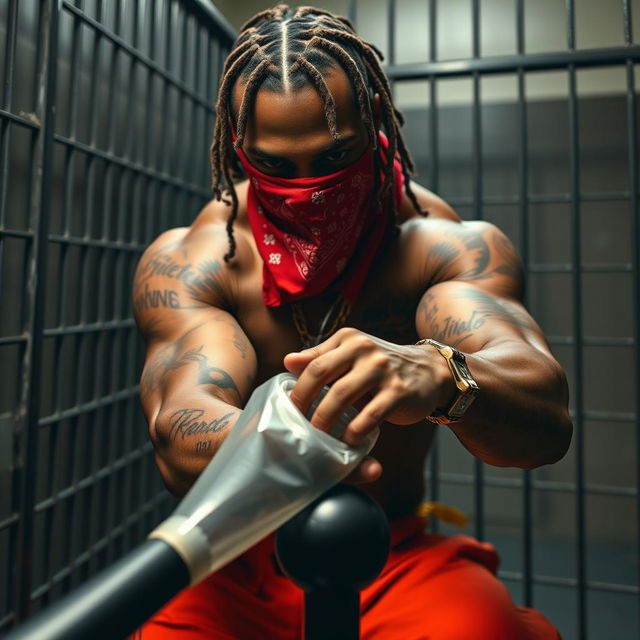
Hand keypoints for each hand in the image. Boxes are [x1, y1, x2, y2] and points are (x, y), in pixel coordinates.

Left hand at [284, 328, 451, 447]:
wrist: (430, 371)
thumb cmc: (381, 367)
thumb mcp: (352, 355)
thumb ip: (321, 358)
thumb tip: (287, 361)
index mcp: (348, 339)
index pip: (313, 363)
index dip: (297, 390)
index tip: (289, 412)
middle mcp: (364, 349)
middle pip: (321, 375)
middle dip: (305, 404)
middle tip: (298, 427)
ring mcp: (382, 369)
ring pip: (341, 395)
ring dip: (325, 420)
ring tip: (319, 438)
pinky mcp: (399, 391)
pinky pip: (369, 415)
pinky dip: (354, 431)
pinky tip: (348, 441)